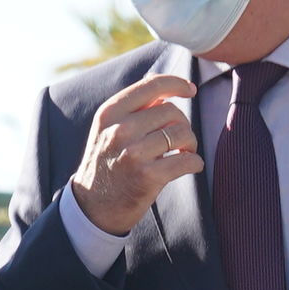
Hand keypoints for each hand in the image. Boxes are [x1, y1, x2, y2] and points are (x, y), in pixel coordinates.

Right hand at [71, 74, 200, 237]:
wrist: (93, 206)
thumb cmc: (107, 162)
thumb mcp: (108, 128)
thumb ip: (134, 107)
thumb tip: (168, 89)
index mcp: (110, 112)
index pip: (152, 85)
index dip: (177, 83)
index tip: (190, 90)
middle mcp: (119, 130)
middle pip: (171, 111)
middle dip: (182, 124)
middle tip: (179, 139)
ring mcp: (133, 153)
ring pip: (182, 133)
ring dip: (190, 144)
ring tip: (183, 152)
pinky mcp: (148, 177)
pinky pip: (187, 160)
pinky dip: (195, 162)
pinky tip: (190, 165)